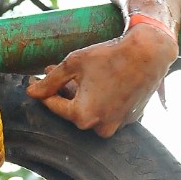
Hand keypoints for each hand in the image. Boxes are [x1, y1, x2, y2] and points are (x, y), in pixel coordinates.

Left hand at [26, 23, 176, 138]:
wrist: (149, 52)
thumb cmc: (110, 56)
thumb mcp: (73, 64)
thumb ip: (49, 81)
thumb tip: (30, 92)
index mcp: (82, 117)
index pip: (53, 105)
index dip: (42, 90)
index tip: (33, 79)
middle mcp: (100, 127)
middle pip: (72, 110)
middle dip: (61, 90)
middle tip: (52, 70)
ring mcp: (117, 125)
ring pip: (91, 111)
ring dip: (80, 95)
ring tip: (75, 74)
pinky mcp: (130, 119)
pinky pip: (108, 110)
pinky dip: (100, 98)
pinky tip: (98, 81)